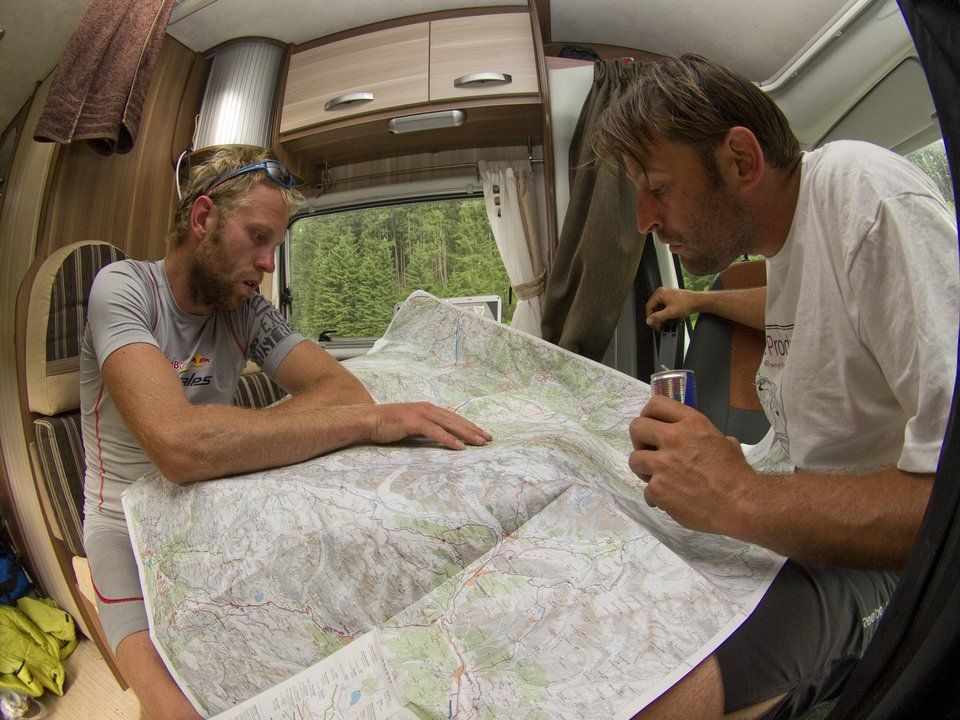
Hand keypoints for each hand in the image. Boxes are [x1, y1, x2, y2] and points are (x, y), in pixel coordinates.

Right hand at [367, 402, 491, 449]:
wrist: (368, 420)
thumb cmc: (388, 425)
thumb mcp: (411, 425)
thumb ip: (425, 428)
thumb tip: (439, 437)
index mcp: (428, 408)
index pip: (453, 417)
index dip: (469, 425)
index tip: (482, 433)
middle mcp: (427, 408)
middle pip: (456, 420)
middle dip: (473, 429)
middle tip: (489, 438)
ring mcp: (421, 414)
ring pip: (449, 424)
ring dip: (466, 434)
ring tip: (480, 443)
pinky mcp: (413, 422)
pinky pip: (435, 432)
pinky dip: (448, 439)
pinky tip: (459, 447)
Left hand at [628, 395, 753, 534]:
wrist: (739, 504)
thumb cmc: (736, 474)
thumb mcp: (724, 442)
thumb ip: (704, 436)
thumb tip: (700, 442)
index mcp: (691, 423)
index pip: (656, 404)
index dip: (648, 415)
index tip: (651, 427)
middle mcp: (673, 438)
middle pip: (636, 427)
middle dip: (640, 440)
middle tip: (651, 452)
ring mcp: (662, 464)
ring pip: (634, 459)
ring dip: (644, 469)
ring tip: (661, 478)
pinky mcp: (657, 488)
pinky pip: (646, 490)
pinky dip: (656, 496)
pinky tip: (670, 500)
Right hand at [644, 287, 700, 330]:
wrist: (697, 302)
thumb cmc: (687, 303)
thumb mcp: (670, 312)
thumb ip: (658, 317)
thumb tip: (649, 320)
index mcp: (659, 293)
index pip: (649, 306)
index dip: (650, 317)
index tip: (653, 324)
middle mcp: (662, 292)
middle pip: (653, 307)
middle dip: (655, 317)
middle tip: (658, 325)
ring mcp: (666, 295)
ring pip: (658, 307)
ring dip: (660, 316)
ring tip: (664, 323)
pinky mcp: (670, 298)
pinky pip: (663, 306)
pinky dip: (664, 313)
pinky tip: (668, 318)